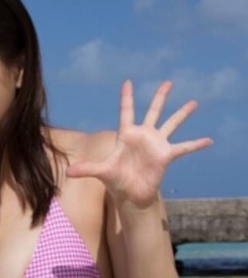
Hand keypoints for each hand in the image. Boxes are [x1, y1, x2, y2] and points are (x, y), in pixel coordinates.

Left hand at [66, 80, 212, 207]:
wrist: (131, 196)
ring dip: (182, 114)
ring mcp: (156, 144)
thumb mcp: (102, 172)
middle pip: (154, 111)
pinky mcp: (166, 155)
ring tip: (194, 102)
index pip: (127, 111)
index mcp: (127, 135)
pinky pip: (184, 147)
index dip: (127, 97)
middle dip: (161, 96)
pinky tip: (208, 140)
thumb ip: (86, 169)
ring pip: (171, 124)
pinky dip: (196, 144)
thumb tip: (68, 172)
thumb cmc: (116, 182)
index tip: (128, 82)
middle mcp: (144, 136)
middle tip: (169, 82)